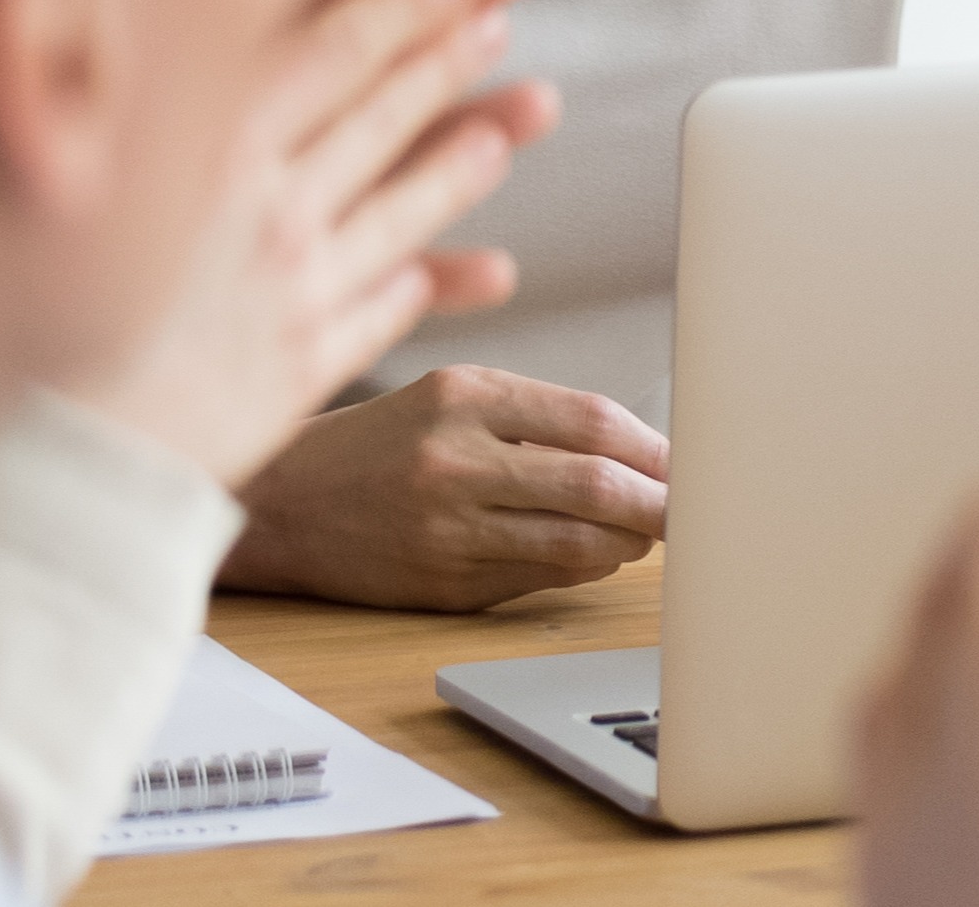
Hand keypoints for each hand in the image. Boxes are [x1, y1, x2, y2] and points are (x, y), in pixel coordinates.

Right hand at [76, 0, 552, 487]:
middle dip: (448, 46)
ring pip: (406, 203)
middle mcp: (261, 209)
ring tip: (532, 104)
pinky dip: (440, 283)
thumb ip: (176, 82)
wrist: (32, 437)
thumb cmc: (36, 283)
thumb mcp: (106, 156)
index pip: (324, 45)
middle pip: (378, 108)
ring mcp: (290, 287)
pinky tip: (491, 269)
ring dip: (471, 149)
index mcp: (205, 147)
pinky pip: (388, 309)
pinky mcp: (299, 364)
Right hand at [219, 364, 668, 609]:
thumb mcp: (452, 397)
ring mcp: (448, 526)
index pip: (596, 421)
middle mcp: (456, 459)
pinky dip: (583, 566)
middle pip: (598, 485)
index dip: (659, 448)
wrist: (283, 501)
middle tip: (695, 508)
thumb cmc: (383, 443)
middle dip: (662, 503)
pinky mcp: (443, 582)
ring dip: (630, 541)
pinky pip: (542, 576)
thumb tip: (653, 455)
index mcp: (466, 396)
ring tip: (644, 531)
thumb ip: (545, 418)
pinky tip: (592, 553)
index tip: (696, 462)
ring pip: (577, 542)